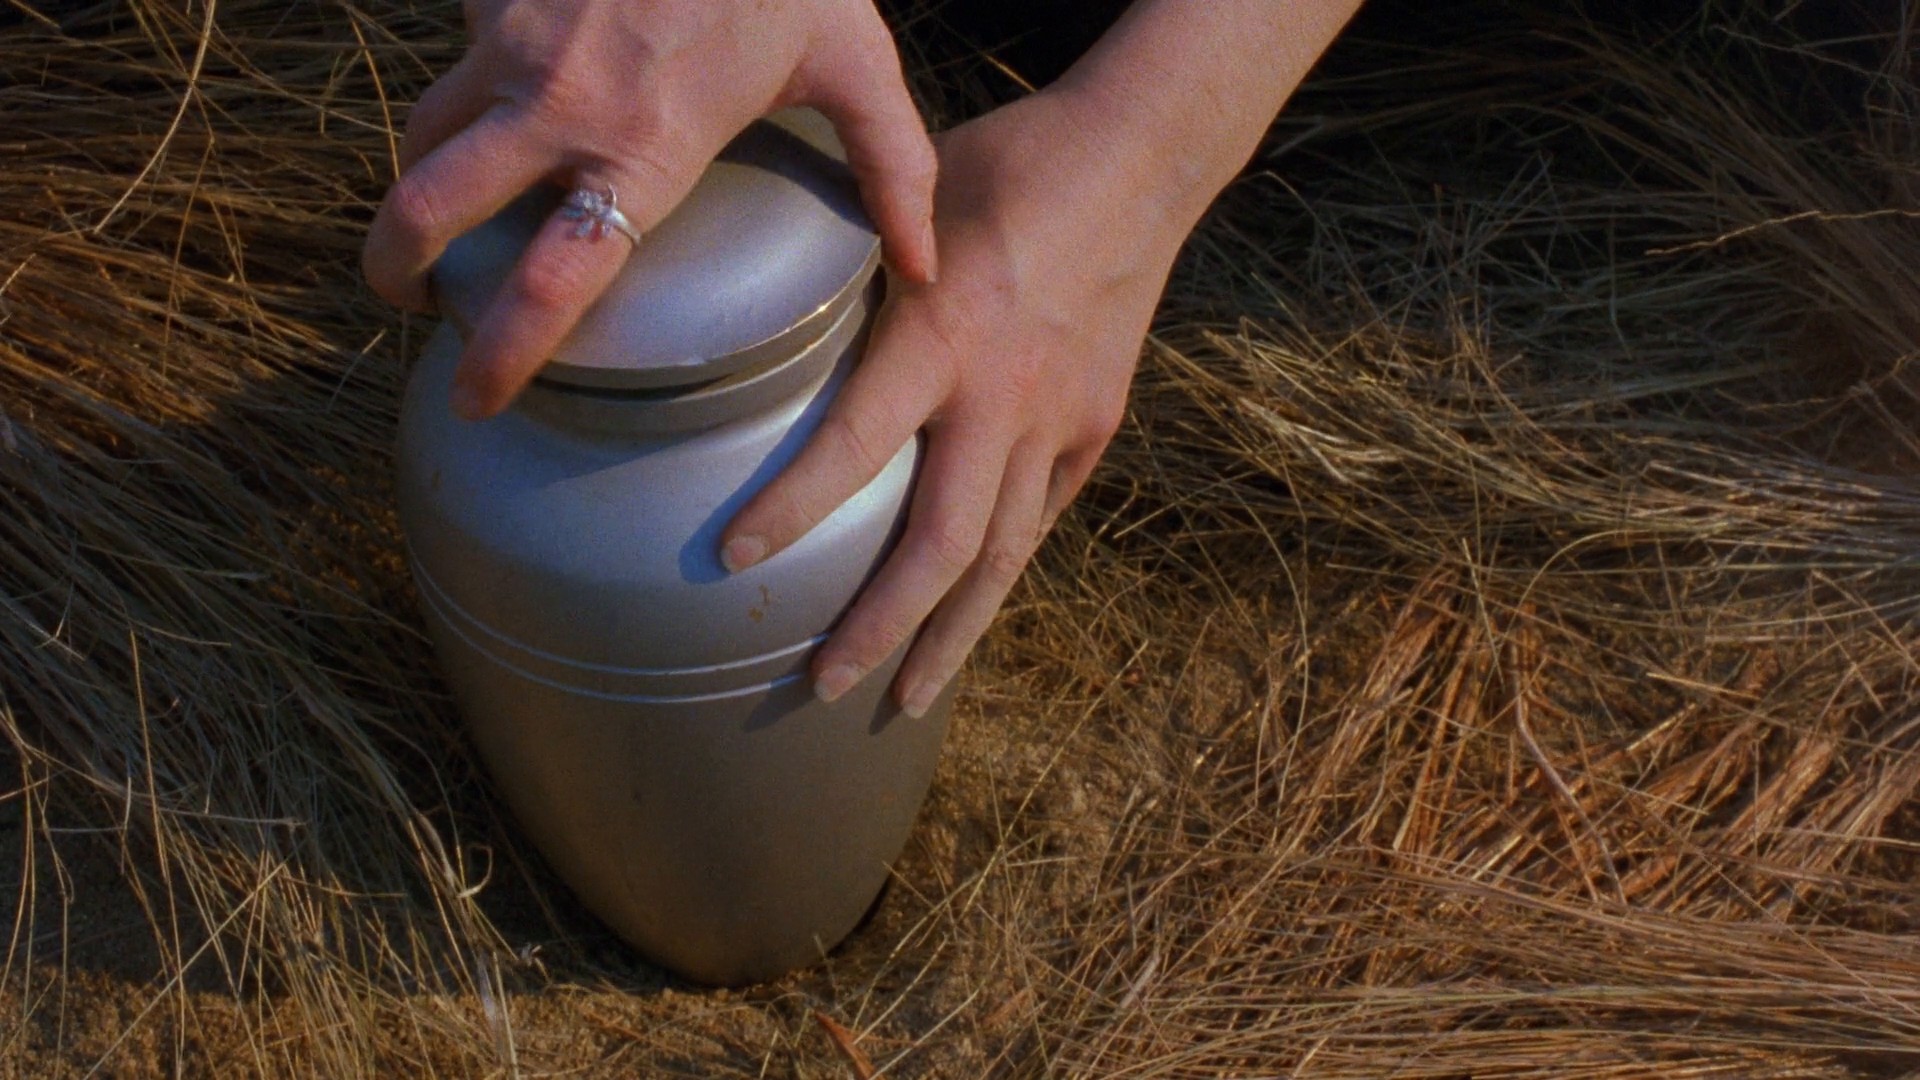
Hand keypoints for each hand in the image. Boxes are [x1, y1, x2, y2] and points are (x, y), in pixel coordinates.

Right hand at [362, 0, 936, 416]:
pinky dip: (457, 107)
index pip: (553, 280)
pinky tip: (493, 120)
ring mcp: (510, 47)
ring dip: (417, 188)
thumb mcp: (855, 62)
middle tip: (411, 303)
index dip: (503, 351)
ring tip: (437, 222)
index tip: (476, 395)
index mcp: (642, 148)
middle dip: (395, 270)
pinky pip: (452, 70)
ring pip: (423, 138)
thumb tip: (924, 269)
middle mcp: (556, 107)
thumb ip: (891, 169)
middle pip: (429, 210)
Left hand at [719, 89, 1194, 715]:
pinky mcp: (1094, 429)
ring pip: (1003, 557)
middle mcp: (1004, 394)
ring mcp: (1059, 422)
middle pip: (943, 544)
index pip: (856, 442)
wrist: (1139, 164)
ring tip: (900, 697)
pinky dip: (996, 576)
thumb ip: (849, 276)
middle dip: (881, 626)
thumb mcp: (909, 205)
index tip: (733, 560)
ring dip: (948, 635)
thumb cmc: (1005, 168)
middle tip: (821, 685)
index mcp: (944, 332)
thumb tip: (761, 320)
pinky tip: (962, 619)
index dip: (793, 508)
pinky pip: (1037, 520)